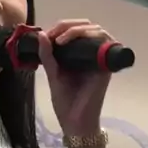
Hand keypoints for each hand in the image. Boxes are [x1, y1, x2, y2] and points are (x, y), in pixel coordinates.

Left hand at [38, 19, 113, 135]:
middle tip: (52, 34)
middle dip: (68, 25)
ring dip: (76, 28)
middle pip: (87, 26)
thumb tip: (40, 34)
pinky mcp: (106, 65)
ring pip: (96, 30)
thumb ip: (48, 56)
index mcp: (80, 55)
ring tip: (59, 38)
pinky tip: (68, 42)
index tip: (45, 35)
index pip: (76, 30)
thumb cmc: (65, 102)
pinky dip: (86, 36)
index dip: (62, 27)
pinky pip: (103, 42)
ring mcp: (101, 59)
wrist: (75, 123)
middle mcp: (93, 54)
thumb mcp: (53, 75)